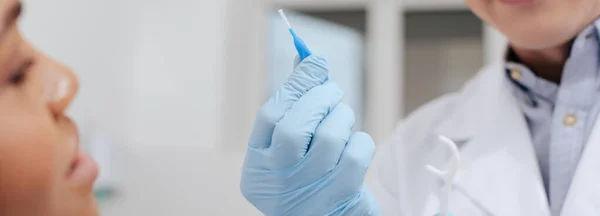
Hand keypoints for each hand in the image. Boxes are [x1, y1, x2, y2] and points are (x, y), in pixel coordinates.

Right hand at [240, 55, 380, 215]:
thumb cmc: (309, 176)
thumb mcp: (290, 149)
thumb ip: (293, 107)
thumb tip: (307, 60)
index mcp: (257, 168)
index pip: (269, 116)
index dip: (294, 85)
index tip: (313, 62)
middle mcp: (277, 183)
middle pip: (295, 128)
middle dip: (320, 98)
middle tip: (333, 90)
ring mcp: (308, 193)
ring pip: (329, 138)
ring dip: (342, 117)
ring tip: (342, 119)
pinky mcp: (340, 198)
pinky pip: (356, 153)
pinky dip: (360, 140)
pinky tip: (353, 144)